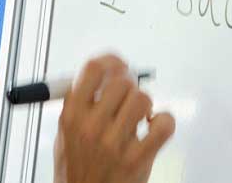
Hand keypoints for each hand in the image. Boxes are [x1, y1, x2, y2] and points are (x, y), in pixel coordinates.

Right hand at [54, 54, 174, 182]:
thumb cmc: (77, 170)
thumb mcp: (66, 132)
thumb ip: (81, 104)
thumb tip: (103, 76)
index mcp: (72, 115)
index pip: (94, 69)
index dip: (111, 61)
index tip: (119, 64)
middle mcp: (92, 126)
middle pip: (121, 80)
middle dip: (130, 84)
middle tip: (131, 93)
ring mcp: (114, 143)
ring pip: (143, 99)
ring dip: (145, 103)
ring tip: (141, 114)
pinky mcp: (137, 159)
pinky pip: (164, 126)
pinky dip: (165, 121)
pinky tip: (155, 126)